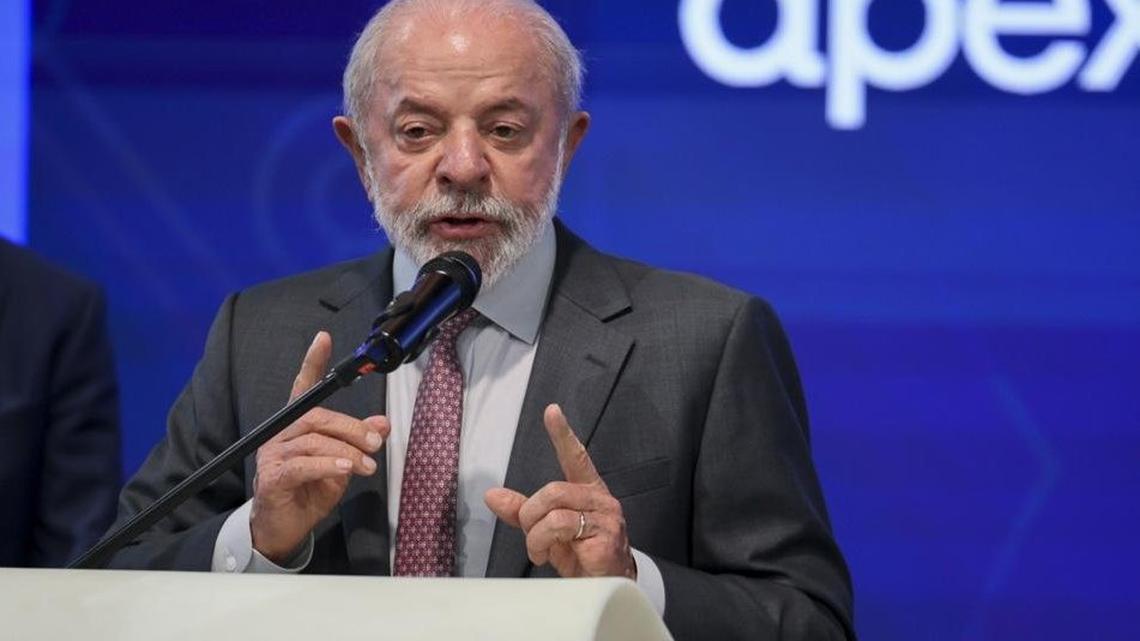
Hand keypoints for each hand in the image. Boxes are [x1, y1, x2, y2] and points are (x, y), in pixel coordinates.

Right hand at [250, 331, 389, 563]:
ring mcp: (274, 456)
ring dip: (347, 452)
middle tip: (376, 442)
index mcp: (298, 426)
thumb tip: (382, 424)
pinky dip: (327, 466)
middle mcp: (282, 434)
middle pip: (318, 417)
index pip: (304, 387)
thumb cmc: (309, 491)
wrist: (285, 528)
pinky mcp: (272, 479)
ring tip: (366, 465)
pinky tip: (345, 471)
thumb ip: (359, 442)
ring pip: (314, 441)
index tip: (323, 338)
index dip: (313, 362)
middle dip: (352, 428)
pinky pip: (302, 465)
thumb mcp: (343, 464)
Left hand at [485, 404, 635, 579]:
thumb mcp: (548, 533)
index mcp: (588, 493)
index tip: (552, 411)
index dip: (563, 435)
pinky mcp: (606, 539)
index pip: (576, 458)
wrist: (607, 590)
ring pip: (554, 509)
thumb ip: (523, 513)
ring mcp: (606, 519)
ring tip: (540, 551)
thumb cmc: (581, 558)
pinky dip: (543, 543)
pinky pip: (561, 528)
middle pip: (553, 489)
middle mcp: (600, 501)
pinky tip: (550, 558)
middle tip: (532, 536)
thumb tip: (492, 495)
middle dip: (531, 513)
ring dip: (536, 534)